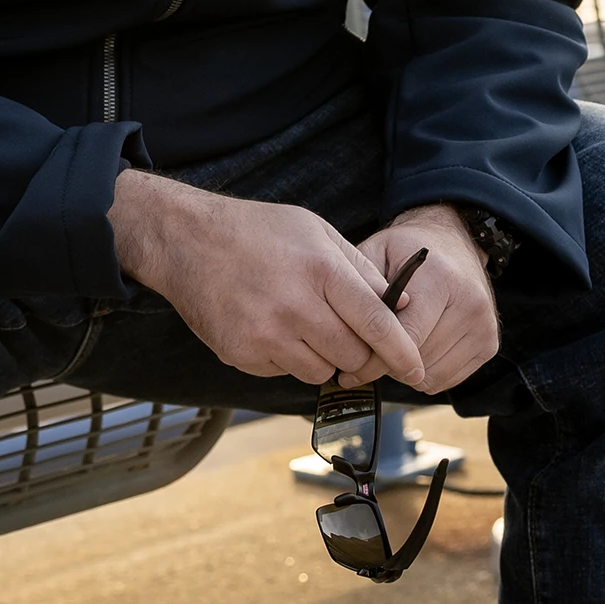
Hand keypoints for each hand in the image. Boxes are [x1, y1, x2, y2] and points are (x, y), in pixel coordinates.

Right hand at [109, 171, 428, 387]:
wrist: (186, 241)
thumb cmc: (258, 231)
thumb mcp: (316, 230)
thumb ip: (361, 269)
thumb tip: (402, 306)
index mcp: (321, 269)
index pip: (376, 323)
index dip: (403, 352)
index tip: (418, 370)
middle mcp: (295, 306)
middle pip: (353, 356)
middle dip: (359, 351)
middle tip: (345, 331)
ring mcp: (266, 335)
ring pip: (321, 372)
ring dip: (324, 357)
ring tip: (302, 323)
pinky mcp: (242, 355)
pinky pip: (286, 373)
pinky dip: (289, 358)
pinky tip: (272, 326)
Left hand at [355, 205, 498, 395]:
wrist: (453, 241)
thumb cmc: (409, 248)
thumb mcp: (377, 250)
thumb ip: (363, 287)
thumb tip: (352, 330)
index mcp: (441, 278)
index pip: (407, 337)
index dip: (374, 359)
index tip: (352, 370)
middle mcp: (470, 303)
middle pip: (418, 362)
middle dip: (388, 362)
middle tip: (371, 350)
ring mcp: (485, 326)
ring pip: (430, 377)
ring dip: (407, 370)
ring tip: (396, 343)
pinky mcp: (490, 344)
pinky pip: (445, 380)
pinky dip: (425, 373)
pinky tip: (417, 347)